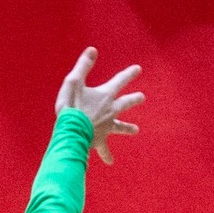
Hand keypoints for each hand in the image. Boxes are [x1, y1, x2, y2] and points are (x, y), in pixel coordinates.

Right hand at [55, 46, 145, 165]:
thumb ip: (83, 66)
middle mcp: (110, 111)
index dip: (130, 74)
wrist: (71, 132)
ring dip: (128, 128)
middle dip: (134, 99)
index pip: (121, 81)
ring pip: (120, 127)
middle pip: (126, 103)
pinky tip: (111, 162)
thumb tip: (93, 50)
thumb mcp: (73, 82)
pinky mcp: (99, 140)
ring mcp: (106, 127)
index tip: (138, 69)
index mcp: (106, 95)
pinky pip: (104, 150)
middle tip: (142, 97)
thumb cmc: (71, 106)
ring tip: (136, 130)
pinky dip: (107, 155)